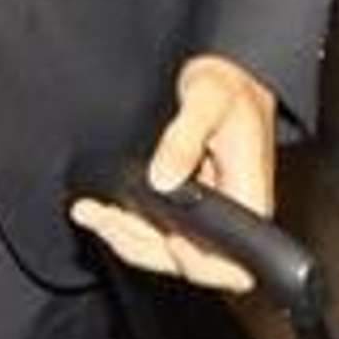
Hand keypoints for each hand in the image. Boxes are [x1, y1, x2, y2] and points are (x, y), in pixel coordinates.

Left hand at [70, 55, 276, 291]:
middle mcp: (232, 215)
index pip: (233, 265)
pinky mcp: (190, 206)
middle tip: (98, 217)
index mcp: (249, 198)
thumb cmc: (230, 83)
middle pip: (187, 262)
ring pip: (166, 250)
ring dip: (124, 236)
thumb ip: (184, 139)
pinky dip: (128, 224)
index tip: (170, 239)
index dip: (198, 265)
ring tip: (89, 212)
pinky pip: (159, 230)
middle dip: (138, 245)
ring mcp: (210, 214)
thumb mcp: (207, 99)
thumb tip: (162, 179)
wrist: (229, 72)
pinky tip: (102, 210)